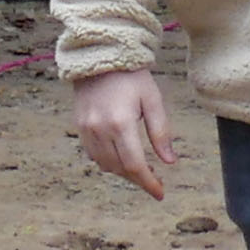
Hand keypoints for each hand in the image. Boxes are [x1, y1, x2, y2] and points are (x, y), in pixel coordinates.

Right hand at [70, 67, 174, 200]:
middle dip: (138, 179)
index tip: (160, 193)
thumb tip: (169, 162)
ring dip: (123, 172)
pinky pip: (93, 154)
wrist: (100, 56)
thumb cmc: (131, 76)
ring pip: (105, 165)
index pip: (135, 165)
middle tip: (154, 181)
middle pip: (120, 169)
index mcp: (121, 123)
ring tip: (139, 169)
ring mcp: (86, 129)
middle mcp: (100, 129)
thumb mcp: (152, 100)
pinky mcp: (79, 126)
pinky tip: (121, 156)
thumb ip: (161, 132)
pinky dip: (108, 161)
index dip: (148, 183)